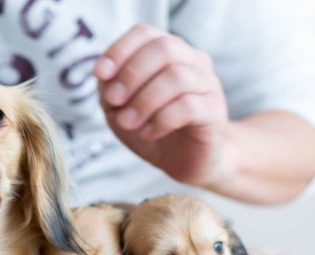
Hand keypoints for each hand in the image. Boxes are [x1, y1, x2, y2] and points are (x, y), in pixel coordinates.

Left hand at [95, 24, 229, 186]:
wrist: (184, 161)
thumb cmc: (151, 129)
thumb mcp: (119, 110)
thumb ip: (110, 90)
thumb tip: (106, 77)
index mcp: (168, 53)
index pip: (145, 33)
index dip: (120, 50)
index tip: (100, 74)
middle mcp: (192, 61)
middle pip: (165, 48)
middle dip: (131, 75)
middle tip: (114, 102)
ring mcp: (208, 85)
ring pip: (177, 77)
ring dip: (144, 101)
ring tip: (128, 123)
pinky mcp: (214, 112)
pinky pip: (189, 106)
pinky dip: (161, 120)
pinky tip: (148, 132)